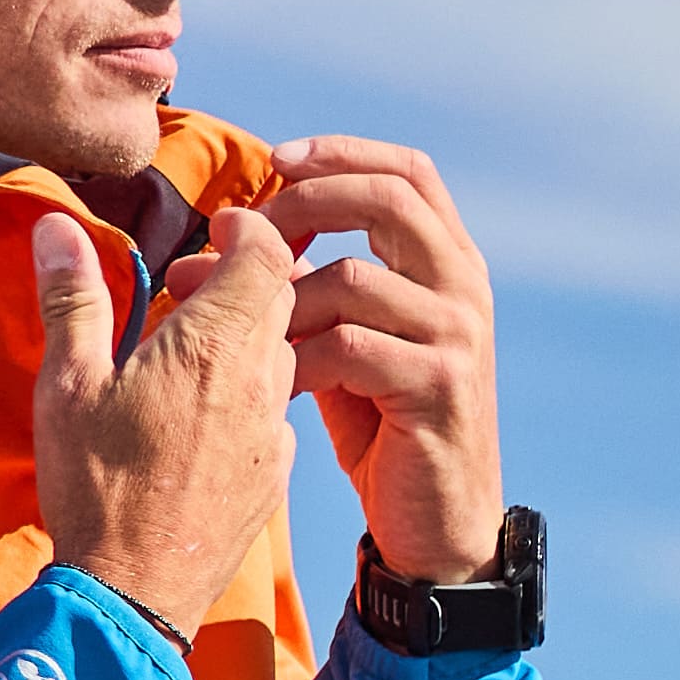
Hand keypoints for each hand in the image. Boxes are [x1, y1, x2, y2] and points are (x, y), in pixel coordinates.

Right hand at [27, 207, 304, 638]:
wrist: (135, 594)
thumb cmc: (95, 486)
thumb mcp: (67, 385)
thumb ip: (72, 299)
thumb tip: (56, 226)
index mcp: (214, 345)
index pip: (268, 253)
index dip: (248, 226)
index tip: (216, 226)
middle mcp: (262, 381)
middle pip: (282, 299)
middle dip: (242, 276)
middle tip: (188, 284)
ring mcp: (276, 431)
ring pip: (283, 353)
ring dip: (246, 335)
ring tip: (188, 346)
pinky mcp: (276, 474)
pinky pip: (277, 409)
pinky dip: (250, 390)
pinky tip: (204, 410)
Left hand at [257, 135, 507, 579]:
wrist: (436, 526)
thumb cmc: (383, 429)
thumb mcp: (339, 343)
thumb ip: (295, 288)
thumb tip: (214, 235)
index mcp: (449, 266)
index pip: (409, 173)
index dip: (343, 154)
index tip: (278, 160)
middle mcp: (465, 289)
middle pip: (388, 200)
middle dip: (306, 205)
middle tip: (246, 235)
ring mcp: (459, 337)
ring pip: (354, 278)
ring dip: (283, 303)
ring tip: (244, 337)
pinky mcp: (441, 386)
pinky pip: (349, 346)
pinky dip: (296, 360)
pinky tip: (272, 387)